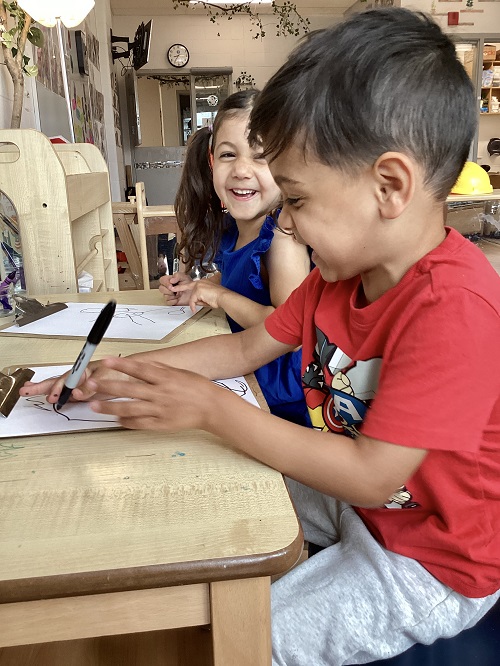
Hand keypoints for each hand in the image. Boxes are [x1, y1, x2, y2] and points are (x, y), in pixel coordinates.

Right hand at [19, 359, 125, 403]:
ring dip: (48, 390)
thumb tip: (76, 393)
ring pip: (64, 388)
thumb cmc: (125, 371)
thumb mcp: (107, 379)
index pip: (67, 378)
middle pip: (60, 381)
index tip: (53, 395)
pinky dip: (61, 397)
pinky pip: (72, 395)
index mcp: (86, 369)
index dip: (59, 387)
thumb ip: (91, 387)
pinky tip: (54, 399)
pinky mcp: (90, 393)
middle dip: (43, 385)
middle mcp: (83, 376)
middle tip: (26, 390)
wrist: (139, 375)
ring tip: (31, 392)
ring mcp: (85, 384)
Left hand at [88, 356, 217, 431]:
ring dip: (111, 408)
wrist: (211, 407)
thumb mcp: (178, 372)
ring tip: (94, 407)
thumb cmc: (196, 387)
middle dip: (109, 387)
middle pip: (130, 389)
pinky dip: (127, 422)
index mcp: (165, 378)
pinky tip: (116, 420)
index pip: (138, 369)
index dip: (121, 365)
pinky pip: (140, 424)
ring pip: (130, 409)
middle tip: (92, 385)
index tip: (105, 361)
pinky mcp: (161, 424)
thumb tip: (139, 365)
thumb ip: (158, 369)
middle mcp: (160, 393)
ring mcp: (160, 410)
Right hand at [159, 272, 193, 305]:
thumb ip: (178, 276)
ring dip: (171, 296)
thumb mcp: (185, 277)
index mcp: (170, 280)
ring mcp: (170, 295)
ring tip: (178, 294)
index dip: (165, 283)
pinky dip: (173, 301)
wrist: (194, 294)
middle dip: (167, 290)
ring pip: (164, 296)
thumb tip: (171, 280)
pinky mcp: (172, 301)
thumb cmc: (190, 285)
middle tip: (174, 291)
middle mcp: (169, 288)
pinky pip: (168, 302)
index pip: (162, 280)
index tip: (171, 285)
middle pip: (161, 288)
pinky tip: (177, 299)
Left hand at [173, 279, 228, 312]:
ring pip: (192, 297)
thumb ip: (200, 298)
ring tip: (204, 304)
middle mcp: (200, 283)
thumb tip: (194, 303)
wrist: (223, 297)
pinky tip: (195, 309)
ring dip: (195, 303)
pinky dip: (193, 306)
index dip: (184, 287)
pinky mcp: (198, 291)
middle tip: (171, 288)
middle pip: (187, 286)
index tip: (178, 287)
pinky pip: (193, 301)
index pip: (192, 285)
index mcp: (203, 283)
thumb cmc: (219, 298)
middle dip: (178, 287)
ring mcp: (199, 286)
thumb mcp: (207, 298)